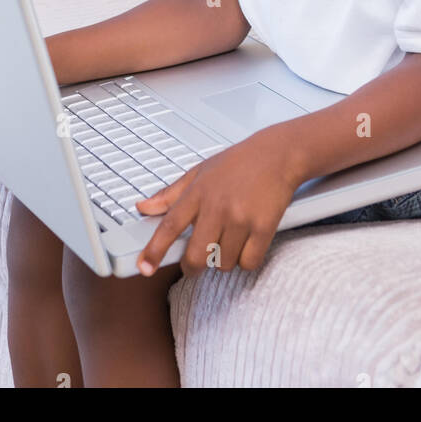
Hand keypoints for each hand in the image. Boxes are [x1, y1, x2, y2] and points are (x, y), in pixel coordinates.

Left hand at [135, 128, 299, 277]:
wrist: (277, 154)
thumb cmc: (238, 162)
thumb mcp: (199, 171)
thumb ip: (170, 194)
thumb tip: (143, 208)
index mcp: (198, 192)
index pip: (170, 226)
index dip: (154, 250)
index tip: (144, 268)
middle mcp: (217, 206)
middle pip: (196, 256)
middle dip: (193, 267)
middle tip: (198, 261)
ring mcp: (241, 218)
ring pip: (224, 263)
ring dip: (225, 259)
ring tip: (231, 238)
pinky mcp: (264, 226)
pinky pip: (249, 262)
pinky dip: (247, 259)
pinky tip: (248, 242)